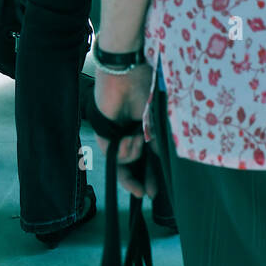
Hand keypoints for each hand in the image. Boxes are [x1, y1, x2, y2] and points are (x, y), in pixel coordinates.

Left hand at [93, 63, 157, 198]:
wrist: (126, 73)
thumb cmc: (144, 87)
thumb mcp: (156, 119)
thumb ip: (156, 142)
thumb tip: (161, 160)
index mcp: (143, 129)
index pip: (146, 159)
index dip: (150, 176)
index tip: (154, 192)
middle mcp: (130, 133)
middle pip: (132, 166)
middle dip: (138, 181)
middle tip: (144, 193)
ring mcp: (117, 134)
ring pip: (123, 161)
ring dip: (133, 155)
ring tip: (136, 139)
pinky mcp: (104, 132)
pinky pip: (112, 153)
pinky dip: (122, 150)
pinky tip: (128, 139)